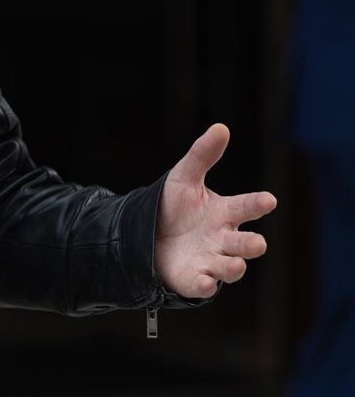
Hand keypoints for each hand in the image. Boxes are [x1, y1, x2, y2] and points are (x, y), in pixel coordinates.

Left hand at [154, 124, 276, 297]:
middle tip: (258, 242)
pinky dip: (205, 285)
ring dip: (234, 267)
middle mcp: (222, 239)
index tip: (268, 199)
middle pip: (242, 243)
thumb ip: (202, 155)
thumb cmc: (173, 206)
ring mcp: (209, 261)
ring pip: (228, 267)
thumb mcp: (184, 177)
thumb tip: (221, 127)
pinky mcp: (192, 279)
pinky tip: (206, 282)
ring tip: (237, 264)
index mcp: (223, 213)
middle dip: (251, 244)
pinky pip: (202, 285)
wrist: (144, 234)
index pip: (244, 207)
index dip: (256, 204)